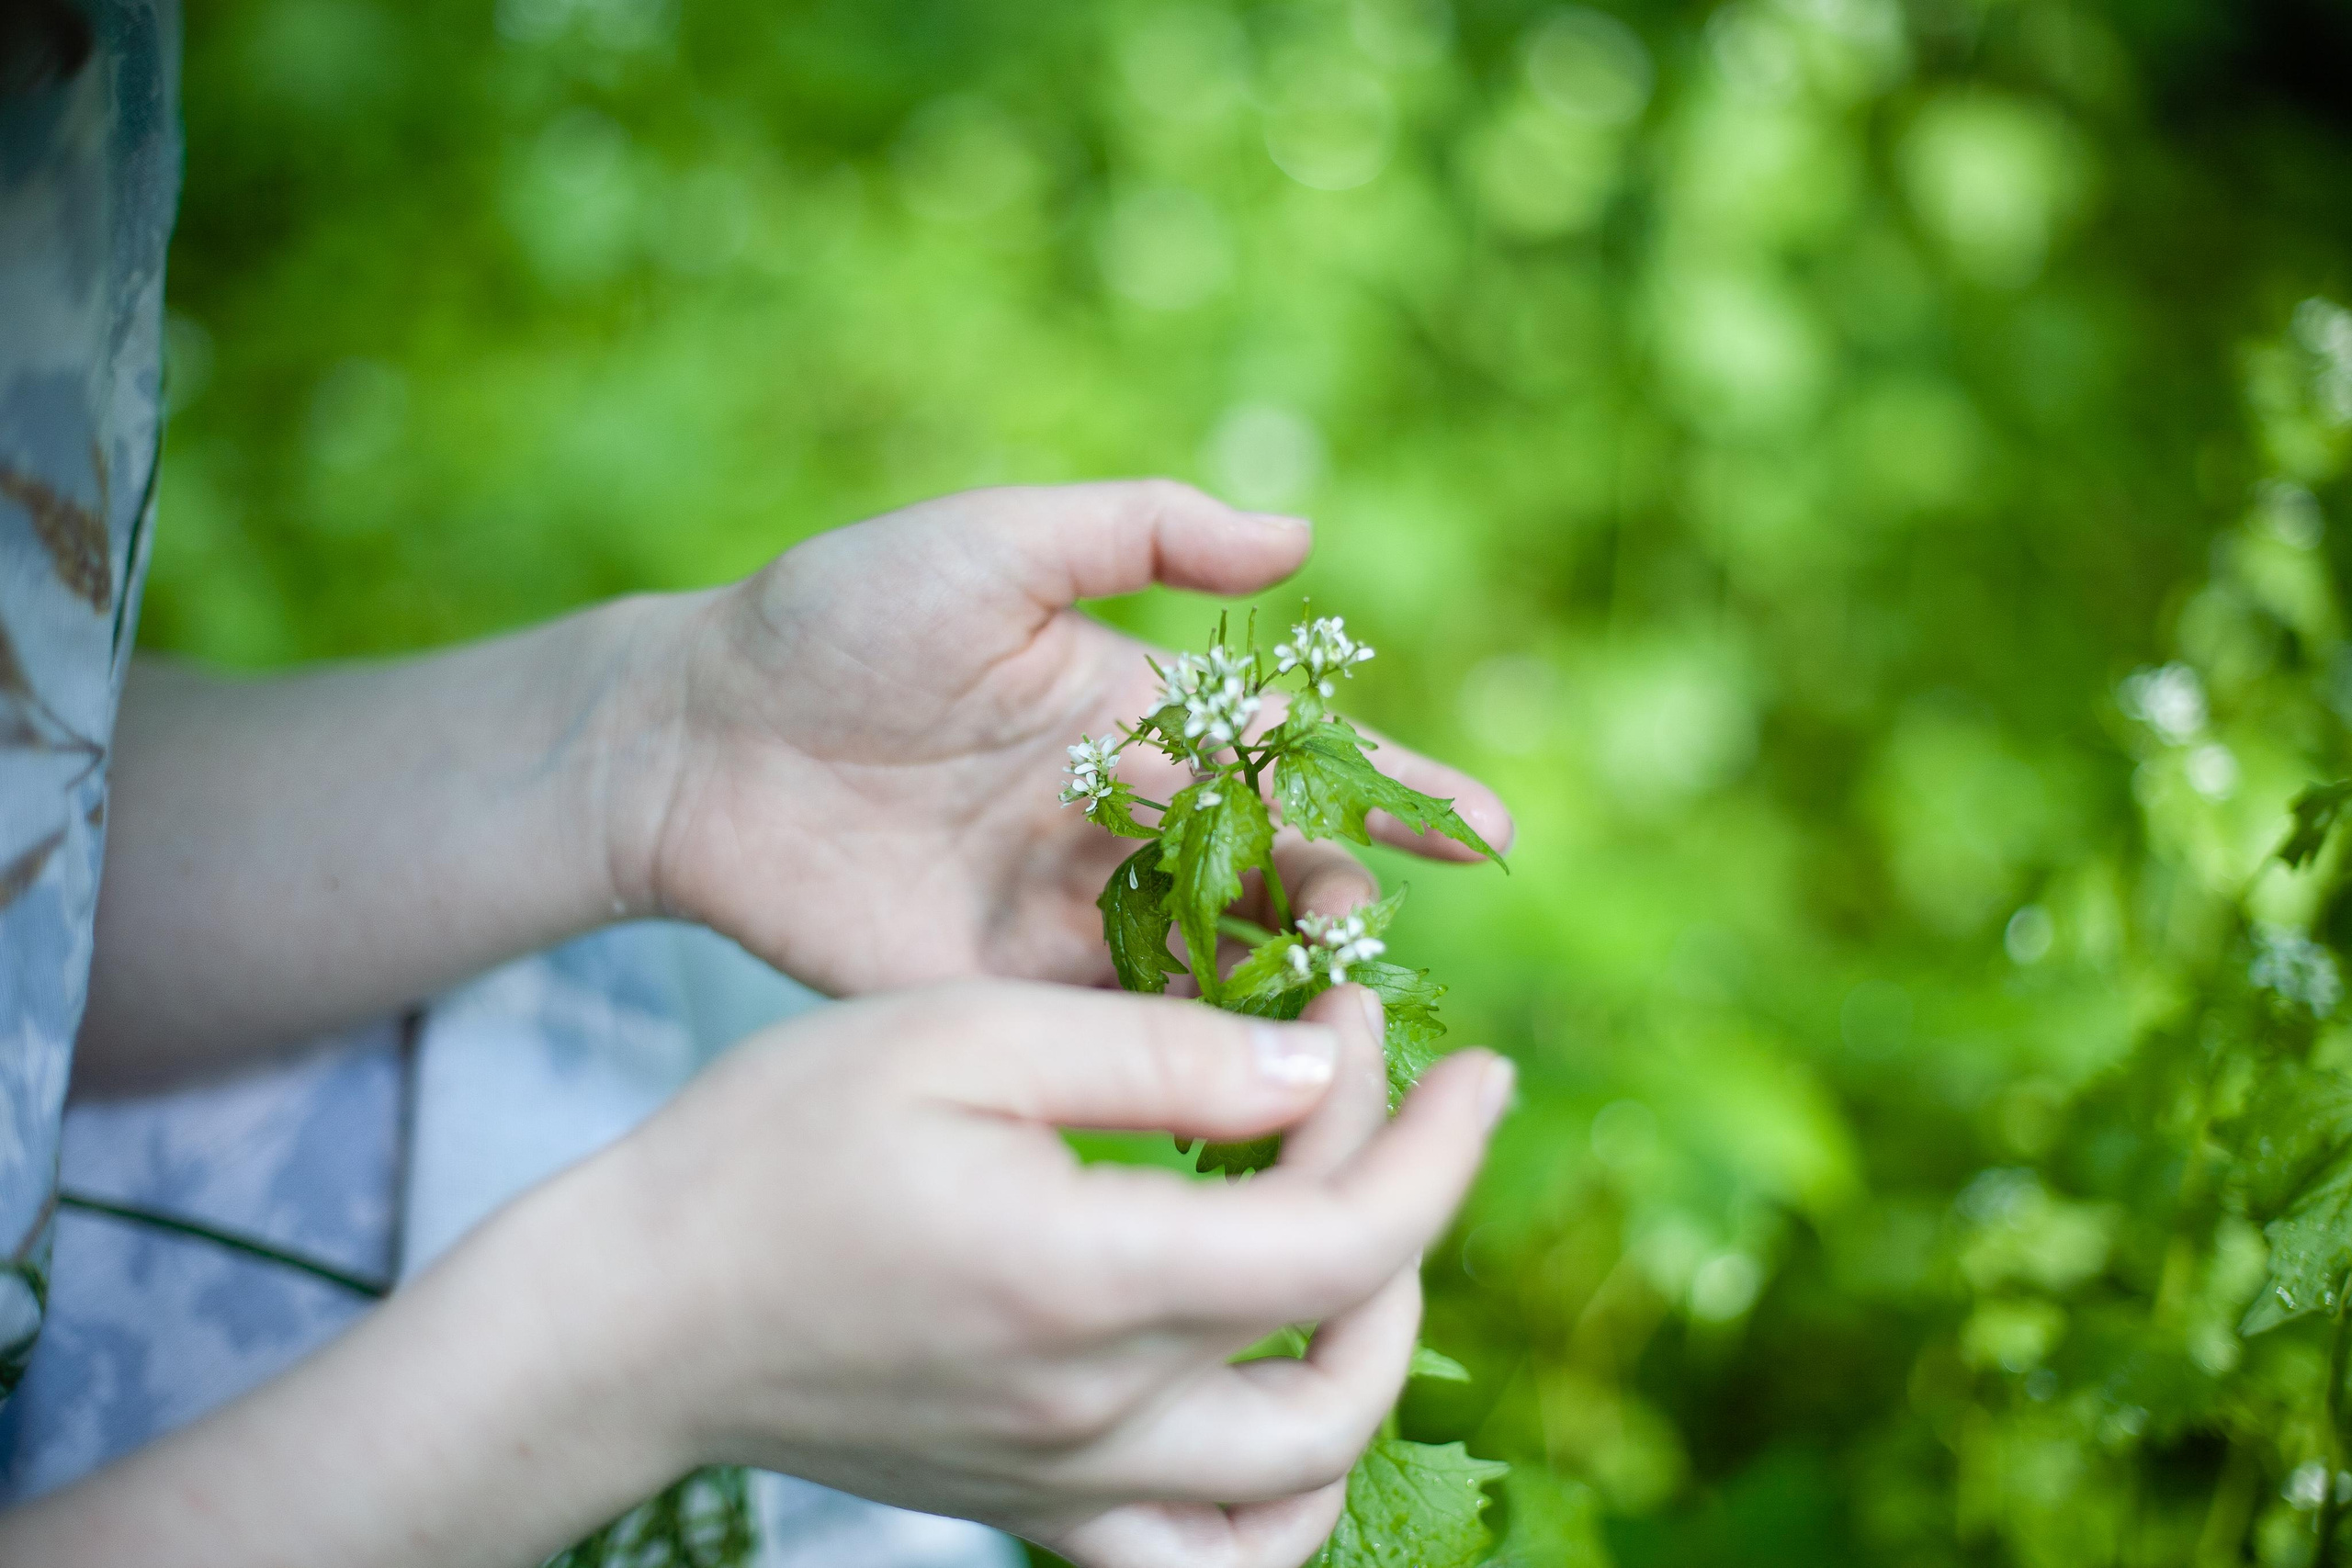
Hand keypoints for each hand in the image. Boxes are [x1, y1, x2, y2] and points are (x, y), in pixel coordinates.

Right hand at [578, 978, 1512, 1567]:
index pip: (1341, 1244)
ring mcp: (1068, 1479)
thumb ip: (1154, 1055)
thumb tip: (1312, 1071)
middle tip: (1387, 1102)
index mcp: (1083, 1277)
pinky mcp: (1032, 1506)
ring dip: (1370, 1354)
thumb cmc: (773, 1147)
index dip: (1432, 1146)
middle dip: (1414, 1216)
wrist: (631, 1313)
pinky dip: (1280, 1499)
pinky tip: (1278, 1406)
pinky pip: (1201, 1560)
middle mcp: (1095, 1410)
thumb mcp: (959, 1035)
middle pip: (1346, 1356)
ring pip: (1299, 1481)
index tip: (1457, 1055)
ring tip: (1354, 1236)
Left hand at [617, 481, 1512, 994]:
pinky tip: (1248, 1090)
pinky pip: (1119, 1034)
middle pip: (1275, 872)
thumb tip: (1299, 536)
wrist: (693, 738)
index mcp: (1143, 716)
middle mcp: (1128, 822)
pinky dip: (1190, 1062)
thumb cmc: (837, 618)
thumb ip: (1142, 530)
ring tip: (1333, 1010)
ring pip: (1218, 964)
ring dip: (1284, 989)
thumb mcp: (994, 545)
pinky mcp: (1005, 991)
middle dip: (1344, 894)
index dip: (1397, 790)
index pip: (1299, 755)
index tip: (1488, 829)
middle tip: (1366, 913)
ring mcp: (1072, 915)